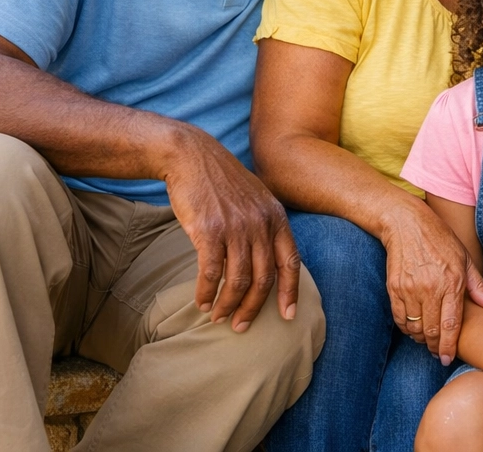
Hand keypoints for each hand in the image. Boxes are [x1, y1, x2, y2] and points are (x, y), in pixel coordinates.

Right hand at [162, 125, 299, 331]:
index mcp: (276, 217)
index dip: (291, 292)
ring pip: (238, 280)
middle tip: (242, 326)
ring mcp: (236, 227)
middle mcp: (261, 224)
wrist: (191, 156)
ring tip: (219, 317)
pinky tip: (201, 302)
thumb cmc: (221, 182)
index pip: (291, 262)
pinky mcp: (209, 231)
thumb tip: (269, 260)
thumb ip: (266, 225)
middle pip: (264, 278)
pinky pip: (211, 273)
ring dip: (228, 305)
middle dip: (253, 308)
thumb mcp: (255, 198)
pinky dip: (206, 293)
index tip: (288, 316)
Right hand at [382, 200, 482, 362]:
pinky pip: (400, 319)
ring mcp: (410, 289)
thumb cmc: (441, 241)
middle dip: (436, 347)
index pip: (451, 325)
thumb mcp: (465, 259)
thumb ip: (478, 287)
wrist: (407, 225)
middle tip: (439, 353)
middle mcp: (430, 288)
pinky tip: (414, 328)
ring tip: (428, 340)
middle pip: (432, 331)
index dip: (450, 346)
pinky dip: (406, 328)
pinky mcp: (395, 288)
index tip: (448, 359)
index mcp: (452, 282)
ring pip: (414, 328)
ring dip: (421, 339)